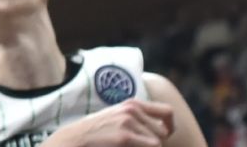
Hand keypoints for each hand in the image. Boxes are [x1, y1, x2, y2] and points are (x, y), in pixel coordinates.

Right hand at [48, 101, 176, 146]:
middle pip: (163, 132)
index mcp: (132, 104)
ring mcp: (128, 122)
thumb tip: (162, 130)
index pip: (167, 112)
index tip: (164, 136)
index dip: (171, 126)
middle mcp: (132, 109)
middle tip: (139, 145)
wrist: (75, 139)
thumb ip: (137, 118)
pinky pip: (152, 146)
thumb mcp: (117, 117)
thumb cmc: (97, 133)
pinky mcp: (125, 136)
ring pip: (157, 143)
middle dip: (156, 143)